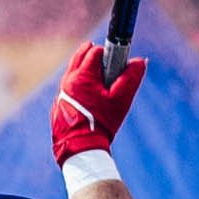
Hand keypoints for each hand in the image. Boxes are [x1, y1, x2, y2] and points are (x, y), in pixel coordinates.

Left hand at [51, 41, 145, 160]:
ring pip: (73, 72)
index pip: (95, 52)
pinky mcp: (59, 104)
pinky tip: (87, 95)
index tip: (116, 59)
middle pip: (80, 57)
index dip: (108, 52)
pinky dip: (78, 85)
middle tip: (104, 58)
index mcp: (82, 76)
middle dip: (92, 54)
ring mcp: (61, 93)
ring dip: (85, 69)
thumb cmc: (101, 123)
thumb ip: (131, 78)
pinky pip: (68, 87)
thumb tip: (140, 61)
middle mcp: (68, 81)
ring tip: (98, 76)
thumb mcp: (121, 100)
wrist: (79, 147)